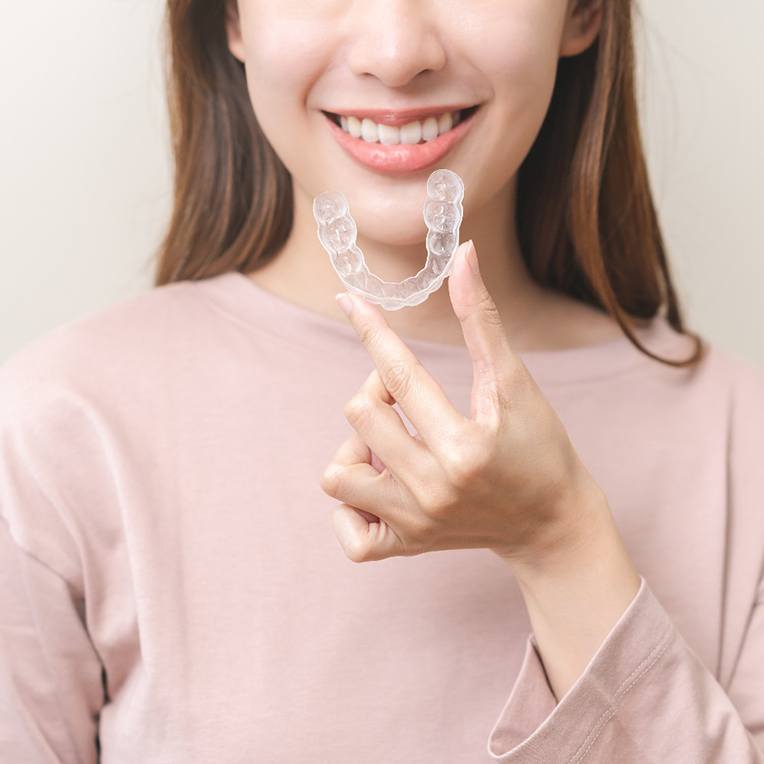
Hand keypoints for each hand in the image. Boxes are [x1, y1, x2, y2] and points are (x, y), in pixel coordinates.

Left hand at [319, 240, 607, 563]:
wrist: (551, 523)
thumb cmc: (539, 448)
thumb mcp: (516, 384)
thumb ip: (482, 321)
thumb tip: (463, 256)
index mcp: (463, 446)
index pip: (399, 374)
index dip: (371, 329)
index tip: (349, 301)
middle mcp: (432, 489)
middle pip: (358, 415)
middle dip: (375, 391)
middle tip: (405, 396)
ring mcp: (414, 523)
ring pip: (337, 475)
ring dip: (357, 448)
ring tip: (390, 445)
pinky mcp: (404, 547)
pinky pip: (347, 530)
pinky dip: (352, 505)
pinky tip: (380, 487)